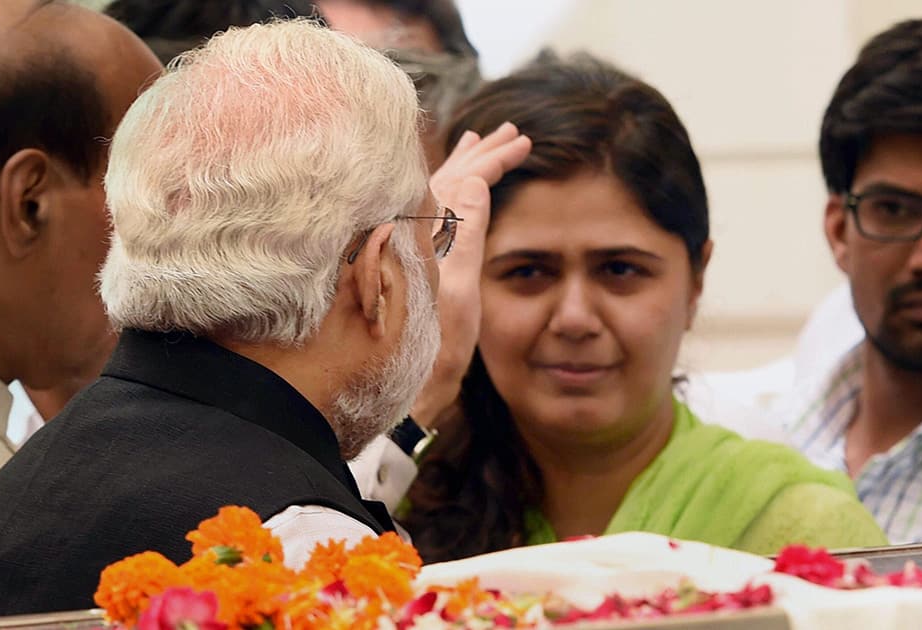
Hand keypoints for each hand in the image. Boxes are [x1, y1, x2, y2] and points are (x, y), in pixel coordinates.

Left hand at [411, 123, 530, 427]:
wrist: (398, 391)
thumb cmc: (430, 351)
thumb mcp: (458, 295)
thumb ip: (465, 237)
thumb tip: (475, 181)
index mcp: (416, 233)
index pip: (460, 180)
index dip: (493, 159)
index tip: (524, 142)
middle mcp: (400, 233)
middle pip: (443, 177)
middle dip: (480, 154)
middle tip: (511, 132)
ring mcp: (398, 246)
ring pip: (432, 190)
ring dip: (461, 167)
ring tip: (479, 143)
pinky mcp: (399, 261)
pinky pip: (425, 210)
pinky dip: (445, 191)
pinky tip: (452, 190)